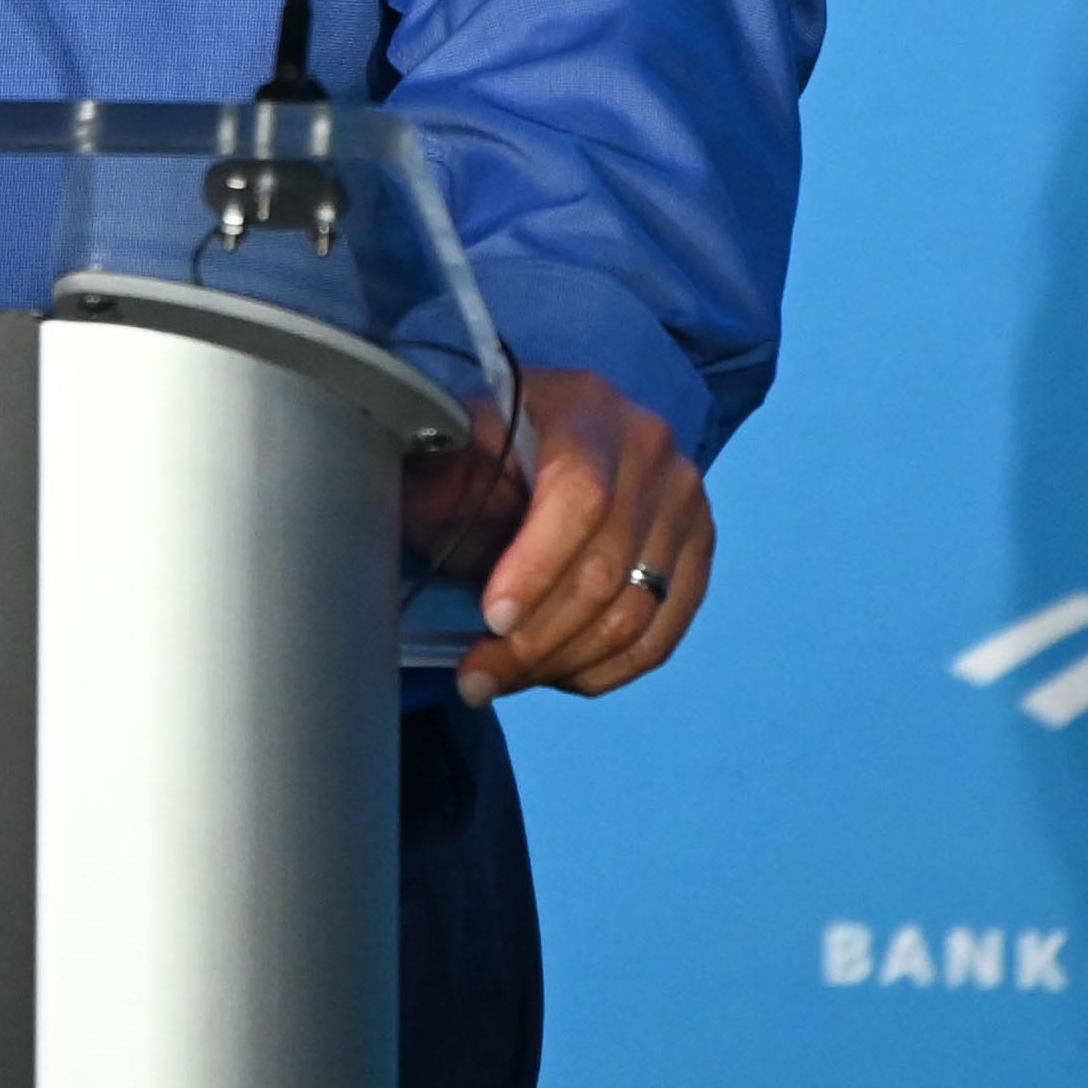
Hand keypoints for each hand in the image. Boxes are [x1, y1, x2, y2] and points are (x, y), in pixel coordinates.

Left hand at [454, 369, 709, 704]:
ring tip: (500, 681)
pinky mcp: (698, 551)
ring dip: (563, 663)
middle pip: (608, 567)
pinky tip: (554, 674)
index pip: (580, 496)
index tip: (490, 620)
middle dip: (536, 639)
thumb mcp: (448, 441)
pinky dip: (605, 669)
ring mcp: (686, 502)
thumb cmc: (481, 443)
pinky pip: (662, 635)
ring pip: (637, 612)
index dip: (537, 567)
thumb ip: (434, 470)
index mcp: (585, 407)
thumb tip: (389, 512)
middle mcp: (651, 448)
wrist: (552, 432)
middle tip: (475, 678)